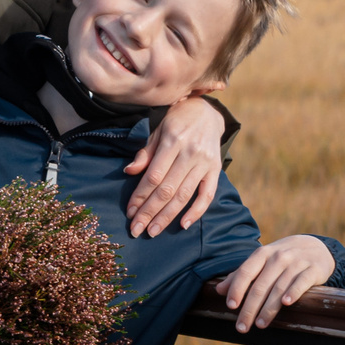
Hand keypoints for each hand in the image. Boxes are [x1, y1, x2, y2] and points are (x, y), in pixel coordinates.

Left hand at [124, 92, 225, 236]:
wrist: (207, 112)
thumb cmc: (176, 122)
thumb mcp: (157, 131)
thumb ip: (145, 153)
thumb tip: (129, 171)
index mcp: (173, 140)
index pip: (154, 176)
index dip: (140, 196)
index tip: (130, 212)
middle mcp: (191, 152)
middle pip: (167, 189)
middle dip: (150, 212)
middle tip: (136, 229)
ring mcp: (205, 162)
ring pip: (184, 195)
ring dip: (167, 217)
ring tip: (153, 231)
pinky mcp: (216, 169)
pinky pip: (207, 195)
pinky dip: (196, 212)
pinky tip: (183, 225)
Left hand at [216, 235, 335, 332]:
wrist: (315, 247)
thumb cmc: (282, 258)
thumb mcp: (262, 260)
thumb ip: (241, 274)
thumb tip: (219, 290)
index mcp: (262, 254)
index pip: (246, 272)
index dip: (237, 289)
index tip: (231, 306)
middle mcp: (278, 257)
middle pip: (260, 286)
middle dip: (249, 308)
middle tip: (242, 327)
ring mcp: (296, 263)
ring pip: (278, 288)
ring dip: (268, 308)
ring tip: (259, 324)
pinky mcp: (313, 270)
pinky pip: (301, 282)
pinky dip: (293, 292)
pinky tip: (286, 303)